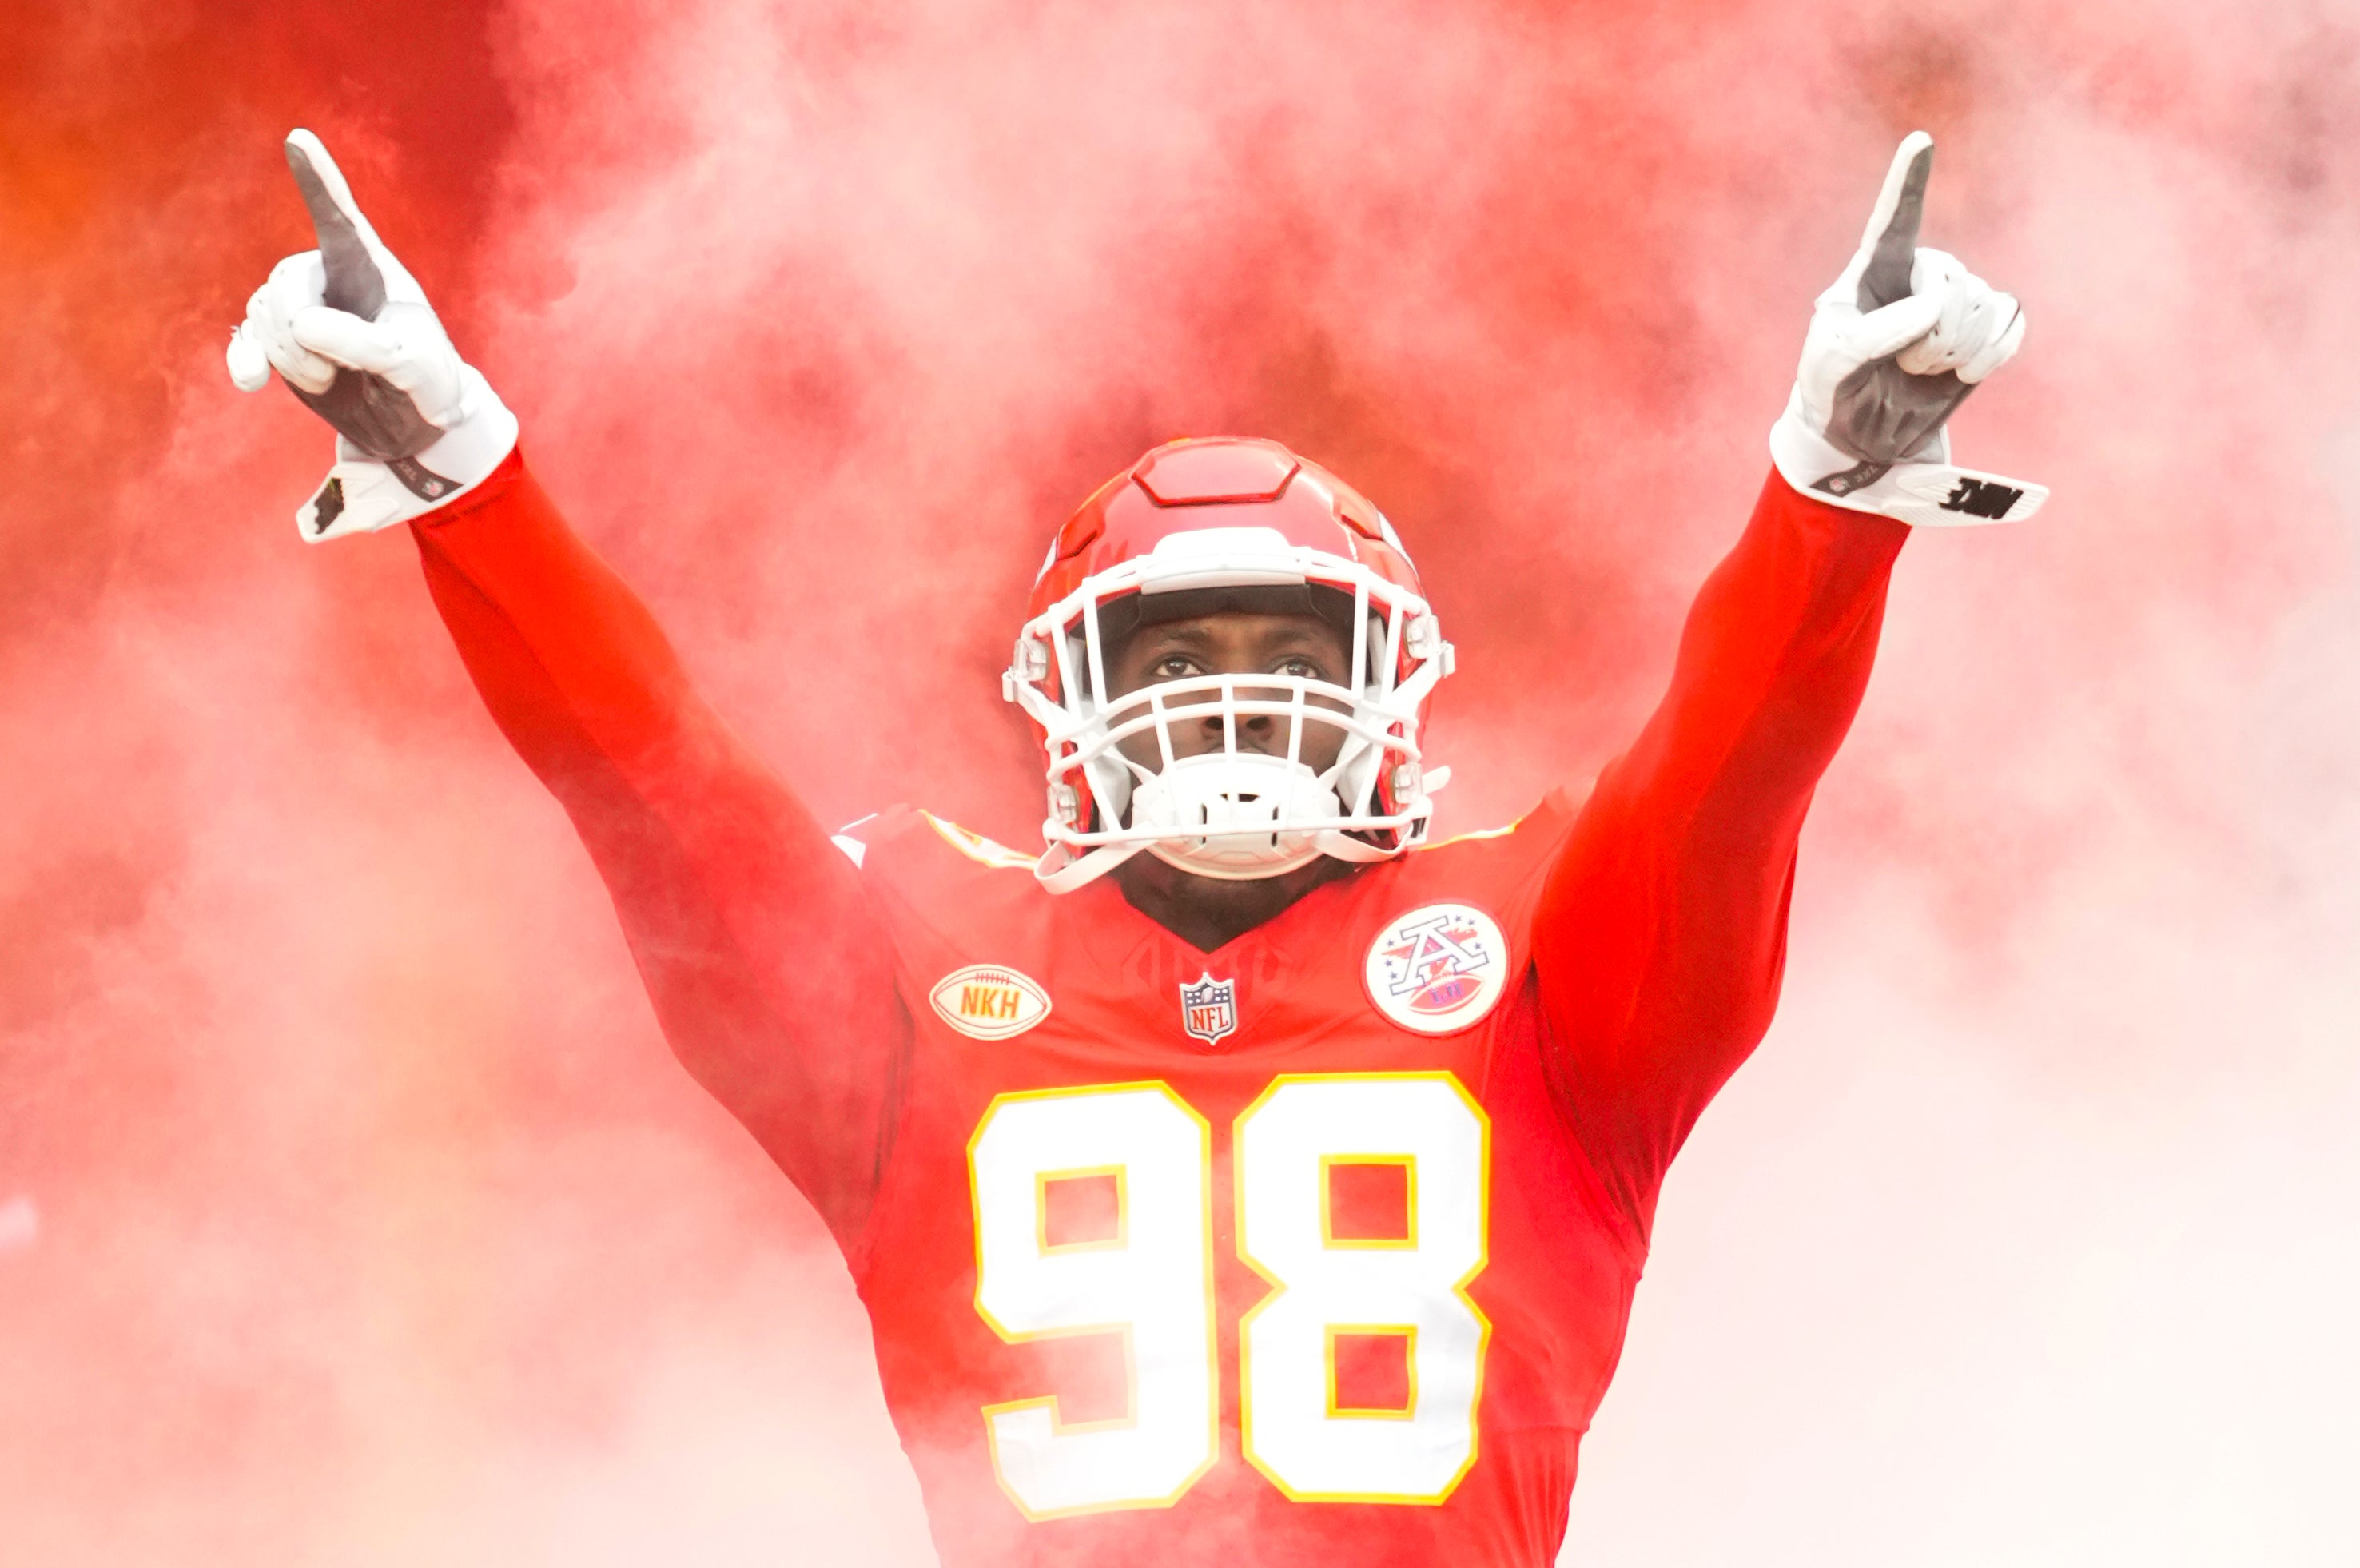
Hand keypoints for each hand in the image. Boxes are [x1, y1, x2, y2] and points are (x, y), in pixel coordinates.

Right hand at [228, 130, 516, 540]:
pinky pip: (245, 341)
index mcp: (368, 264)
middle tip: (339, 369)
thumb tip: (301, 325)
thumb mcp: (412, 364)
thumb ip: (364, 343)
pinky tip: (252, 383)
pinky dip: (247, 361)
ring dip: (292, 358)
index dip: (317, 179)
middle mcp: (327, 275)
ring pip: (263, 315)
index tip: (299, 139)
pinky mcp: (279, 343)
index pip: (339, 215)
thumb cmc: (427, 381)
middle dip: (301, 332)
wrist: (411, 424)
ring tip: (334, 378)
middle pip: (284, 284)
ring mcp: (299, 308)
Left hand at [1769, 132, 2044, 525]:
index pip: (1893, 219)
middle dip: (1931, 333)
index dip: (1908, 180)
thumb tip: (1931, 308)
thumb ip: (1872, 331)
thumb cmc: (1833, 387)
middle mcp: (1922, 274)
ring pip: (1984, 305)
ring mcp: (1958, 299)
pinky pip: (2011, 324)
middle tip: (1900, 362)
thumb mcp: (1832, 361)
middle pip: (1953, 281)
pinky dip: (1991, 354)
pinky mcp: (1985, 327)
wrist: (1862, 434)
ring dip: (1954, 351)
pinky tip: (1963, 372)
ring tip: (1919, 369)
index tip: (1918, 141)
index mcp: (1875, 269)